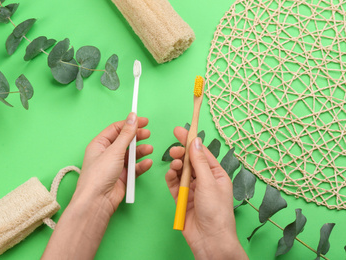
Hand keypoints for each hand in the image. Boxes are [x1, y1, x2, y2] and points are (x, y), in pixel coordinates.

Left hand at [74, 112, 152, 214]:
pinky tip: (147, 162)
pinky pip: (134, 168)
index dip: (130, 123)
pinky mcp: (123, 177)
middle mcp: (107, 154)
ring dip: (140, 151)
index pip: (116, 129)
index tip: (143, 120)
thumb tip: (133, 117)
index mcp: (100, 144)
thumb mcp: (114, 150)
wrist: (98, 200)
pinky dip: (141, 165)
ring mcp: (115, 166)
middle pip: (125, 141)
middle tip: (147, 134)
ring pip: (131, 154)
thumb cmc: (99, 175)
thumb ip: (126, 134)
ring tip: (149, 149)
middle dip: (137, 137)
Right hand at [165, 126, 246, 258]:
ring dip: (177, 165)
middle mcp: (204, 180)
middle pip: (190, 160)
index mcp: (216, 174)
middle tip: (175, 150)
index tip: (180, 130)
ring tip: (175, 165)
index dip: (191, 140)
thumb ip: (199, 162)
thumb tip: (195, 142)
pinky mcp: (182, 199)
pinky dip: (171, 177)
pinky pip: (174, 184)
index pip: (202, 153)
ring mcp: (193, 189)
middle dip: (182, 153)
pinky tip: (171, 174)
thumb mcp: (209, 183)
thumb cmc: (216, 212)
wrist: (209, 239)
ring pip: (181, 171)